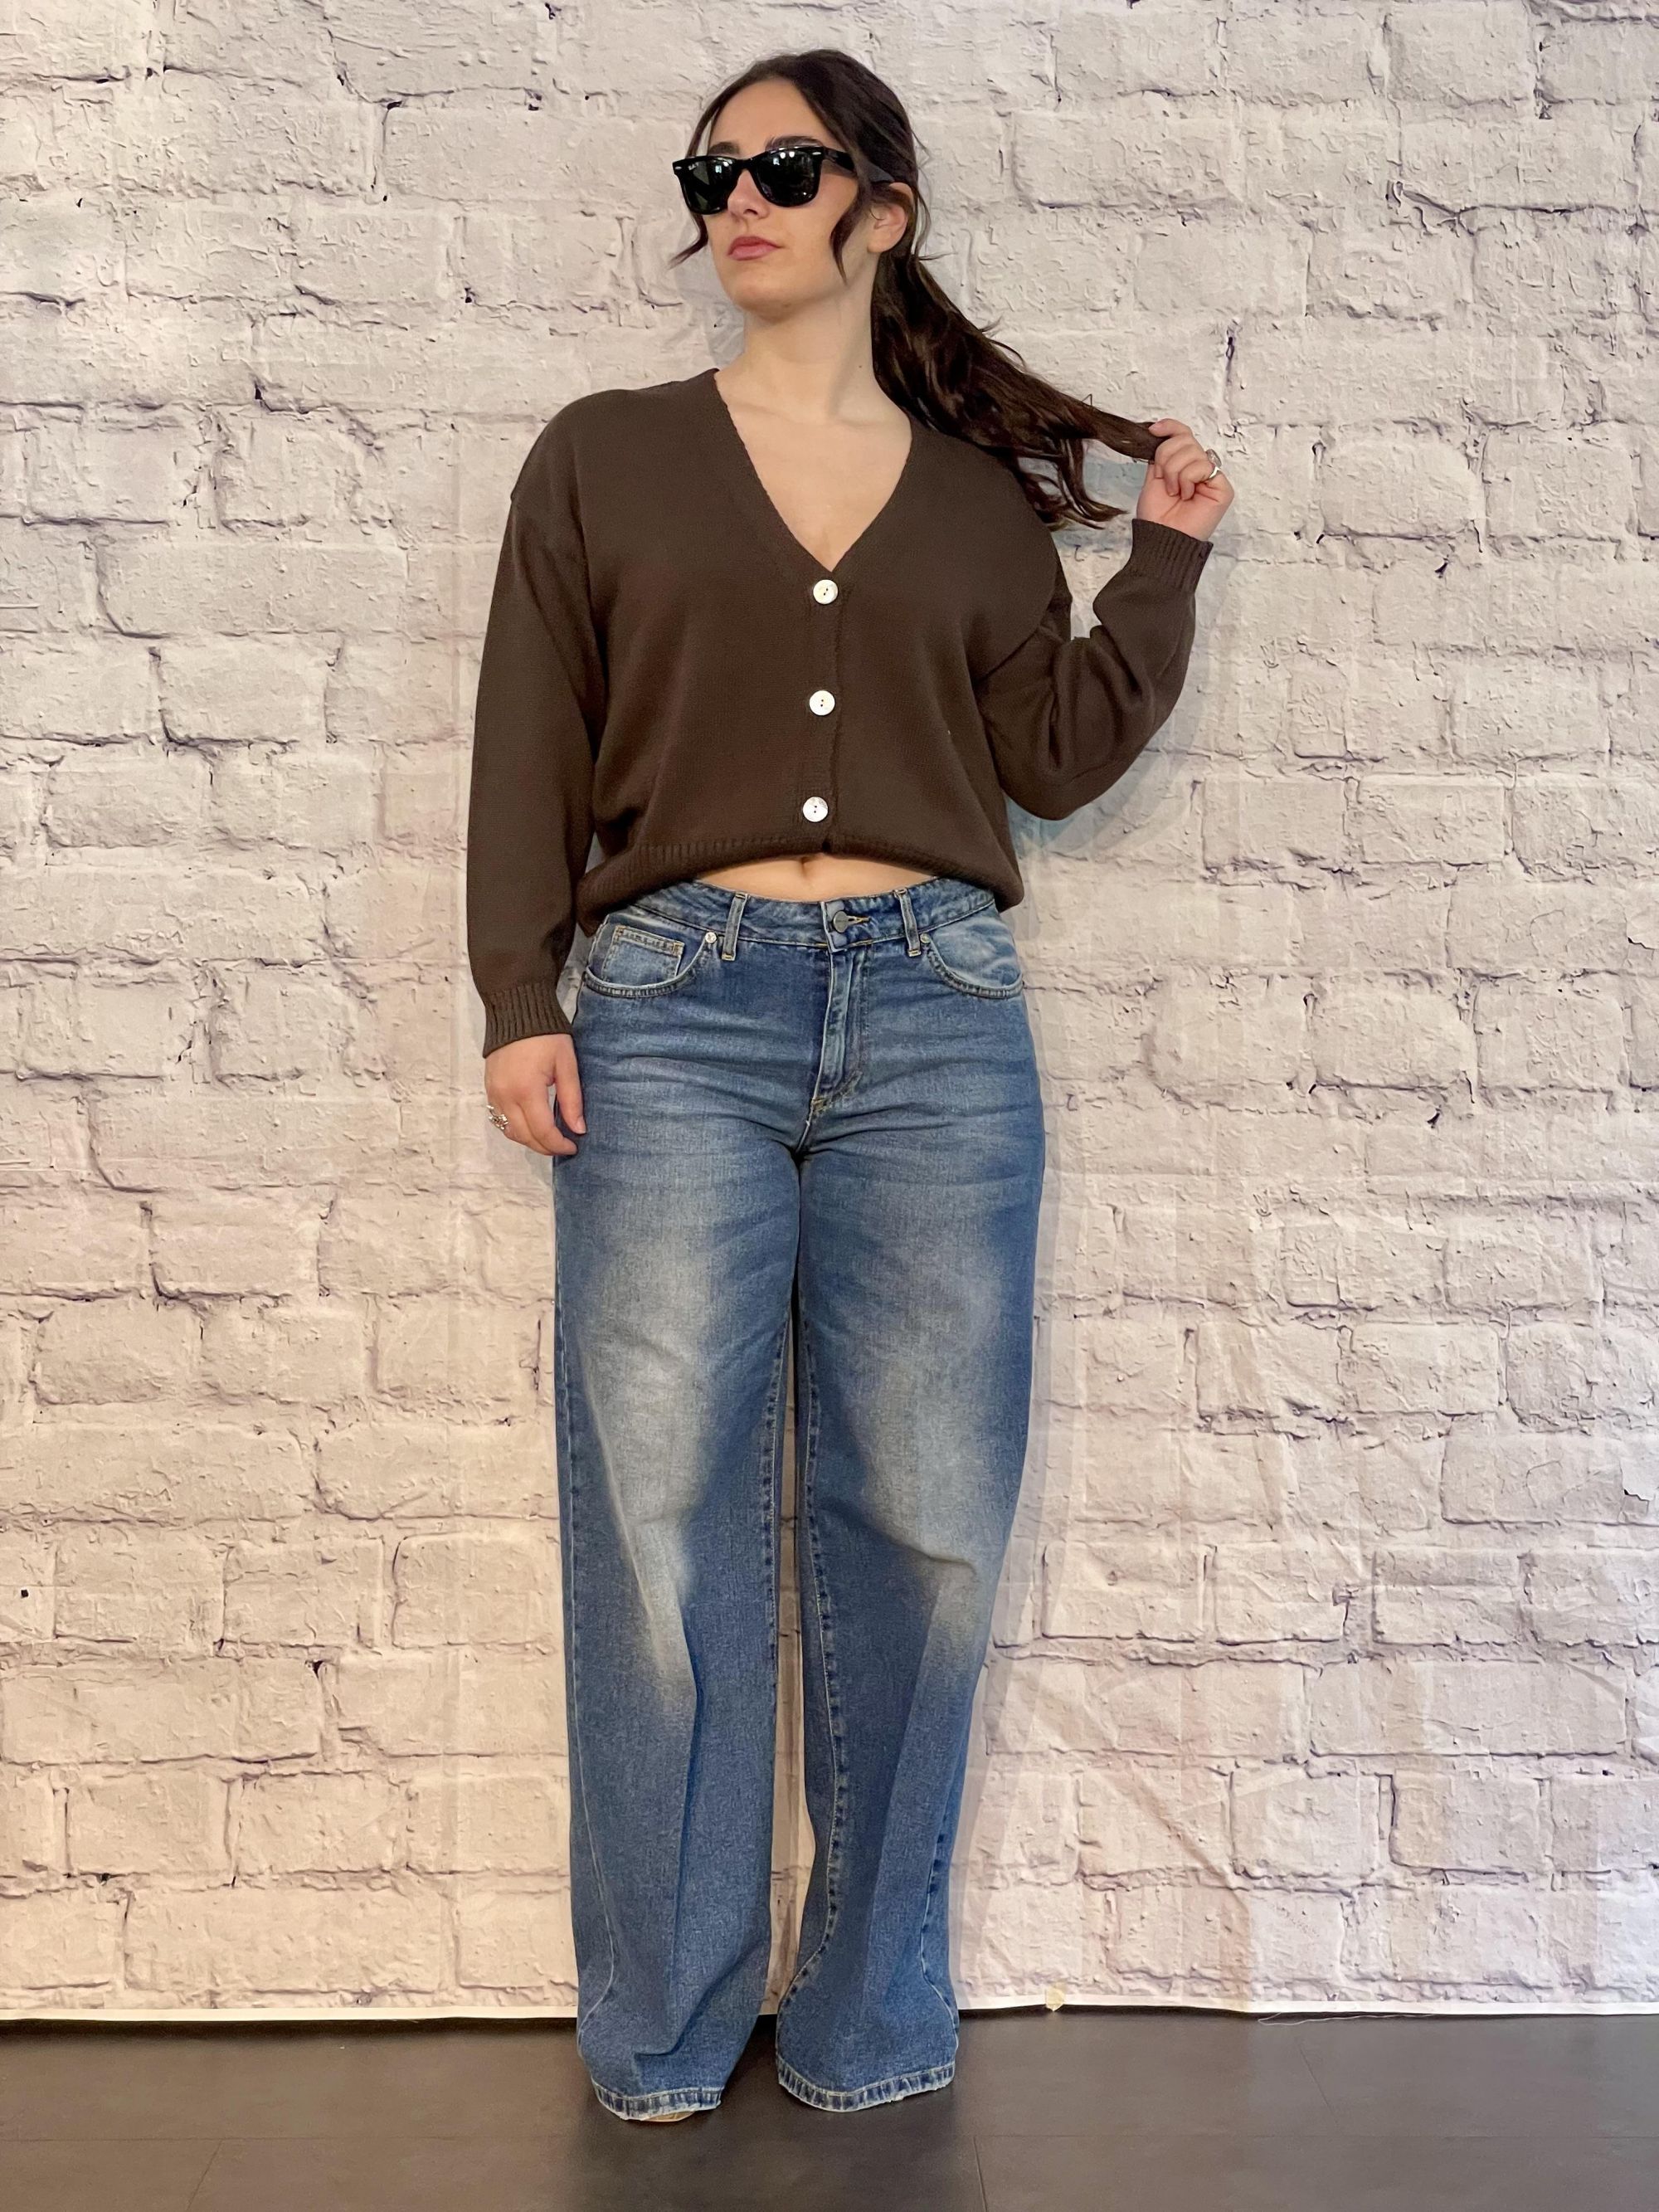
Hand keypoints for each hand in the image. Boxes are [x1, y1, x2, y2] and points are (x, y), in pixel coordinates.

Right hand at [484, 1032, 584, 1157]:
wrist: (516, 1012)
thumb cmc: (546, 1036)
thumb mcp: (566, 1064)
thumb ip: (571, 1099)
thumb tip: (578, 1129)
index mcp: (527, 1090)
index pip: (542, 1131)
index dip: (559, 1144)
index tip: (573, 1146)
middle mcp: (505, 1096)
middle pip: (524, 1136)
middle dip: (545, 1147)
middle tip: (563, 1145)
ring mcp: (494, 1094)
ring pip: (509, 1131)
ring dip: (529, 1140)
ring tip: (549, 1138)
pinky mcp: (489, 1089)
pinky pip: (499, 1119)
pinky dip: (515, 1128)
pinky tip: (530, 1125)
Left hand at [1139, 418, 1232, 540]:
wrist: (1161, 538)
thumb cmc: (1157, 516)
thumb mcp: (1152, 477)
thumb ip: (1160, 454)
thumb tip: (1159, 430)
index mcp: (1184, 465)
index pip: (1183, 434)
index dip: (1170, 428)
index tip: (1154, 430)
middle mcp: (1200, 469)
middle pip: (1186, 439)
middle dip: (1166, 458)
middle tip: (1165, 482)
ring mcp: (1212, 477)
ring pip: (1193, 451)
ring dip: (1175, 471)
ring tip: (1175, 492)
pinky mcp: (1222, 487)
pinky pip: (1203, 465)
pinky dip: (1188, 479)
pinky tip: (1187, 495)